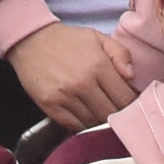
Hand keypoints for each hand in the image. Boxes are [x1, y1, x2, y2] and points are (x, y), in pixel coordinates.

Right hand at [7, 23, 141, 131]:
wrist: (31, 39)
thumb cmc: (68, 40)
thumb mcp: (98, 37)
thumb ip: (120, 53)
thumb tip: (132, 76)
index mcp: (98, 65)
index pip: (125, 97)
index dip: (132, 104)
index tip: (132, 105)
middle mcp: (83, 83)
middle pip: (110, 113)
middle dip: (118, 115)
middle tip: (119, 112)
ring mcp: (65, 96)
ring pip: (92, 122)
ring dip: (99, 120)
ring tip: (101, 113)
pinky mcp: (50, 105)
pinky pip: (73, 125)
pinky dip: (82, 125)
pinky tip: (85, 117)